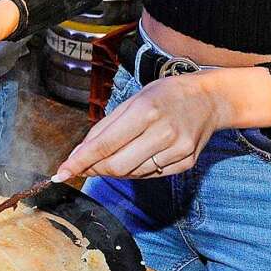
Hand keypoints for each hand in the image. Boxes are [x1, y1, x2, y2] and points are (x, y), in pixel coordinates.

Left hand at [53, 72, 224, 181]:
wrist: (209, 99)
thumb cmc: (166, 95)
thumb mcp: (133, 100)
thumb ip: (106, 127)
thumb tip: (80, 153)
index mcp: (145, 111)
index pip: (105, 144)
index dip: (80, 161)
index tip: (62, 172)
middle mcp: (163, 132)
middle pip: (117, 165)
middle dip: (95, 168)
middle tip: (84, 166)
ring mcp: (177, 150)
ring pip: (132, 173)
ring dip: (115, 170)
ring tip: (114, 155)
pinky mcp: (186, 163)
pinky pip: (151, 175)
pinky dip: (136, 170)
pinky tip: (137, 155)